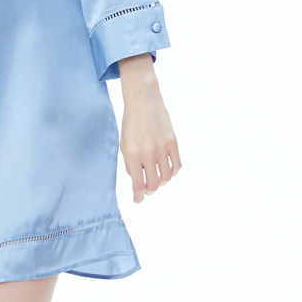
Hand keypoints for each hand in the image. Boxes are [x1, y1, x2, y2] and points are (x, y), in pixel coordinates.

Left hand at [118, 55, 181, 203]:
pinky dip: (173, 171)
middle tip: (147, 189)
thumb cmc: (131, 123)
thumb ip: (130, 163)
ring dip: (162, 181)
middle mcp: (147, 152)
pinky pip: (177, 166)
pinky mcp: (173, 142)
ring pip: (167, 177)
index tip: (138, 200)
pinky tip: (167, 168)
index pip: (137, 184)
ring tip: (157, 177)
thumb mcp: (124, 143)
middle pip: (154, 184)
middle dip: (150, 190)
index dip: (138, 196)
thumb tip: (138, 182)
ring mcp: (162, 147)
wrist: (143, 101)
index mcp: (132, 153)